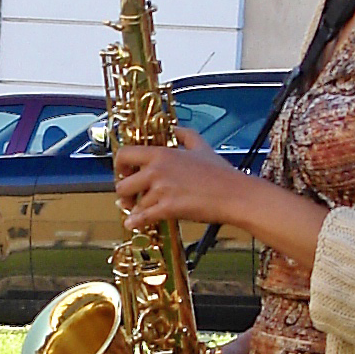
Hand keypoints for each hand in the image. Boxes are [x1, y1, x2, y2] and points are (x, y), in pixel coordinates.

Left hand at [115, 131, 247, 236]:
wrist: (234, 195)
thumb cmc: (220, 173)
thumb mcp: (202, 146)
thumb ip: (185, 135)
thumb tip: (175, 128)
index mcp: (162, 154)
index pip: (125, 155)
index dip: (120, 165)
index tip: (124, 172)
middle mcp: (157, 171)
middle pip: (123, 184)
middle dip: (124, 194)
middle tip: (129, 198)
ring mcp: (162, 190)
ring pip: (135, 204)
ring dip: (135, 210)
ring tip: (138, 212)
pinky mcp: (168, 208)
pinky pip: (143, 218)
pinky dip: (136, 222)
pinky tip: (134, 224)